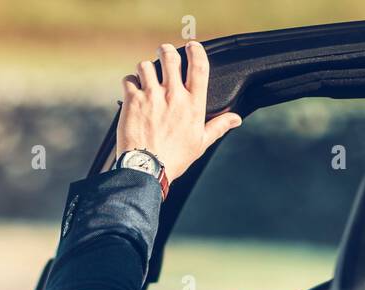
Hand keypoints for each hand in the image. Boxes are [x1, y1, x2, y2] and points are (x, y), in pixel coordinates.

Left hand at [116, 41, 241, 182]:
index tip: (192, 46)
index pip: (199, 66)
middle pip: (170, 57)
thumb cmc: (174, 158)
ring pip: (146, 65)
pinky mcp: (132, 101)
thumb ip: (218, 126)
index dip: (196, 51)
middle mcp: (173, 95)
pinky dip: (130, 82)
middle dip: (166, 51)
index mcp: (192, 104)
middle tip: (164, 52)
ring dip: (145, 68)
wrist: (147, 168)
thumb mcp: (201, 143)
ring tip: (145, 75)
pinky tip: (132, 89)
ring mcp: (151, 96)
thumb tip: (236, 119)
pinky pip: (129, 80)